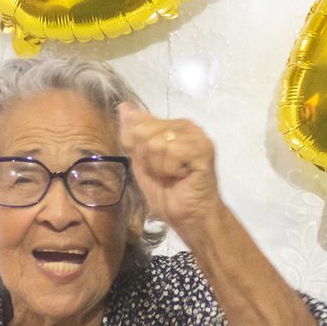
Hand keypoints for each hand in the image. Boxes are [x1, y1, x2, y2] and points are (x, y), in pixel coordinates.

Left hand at [118, 104, 222, 236]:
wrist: (189, 218)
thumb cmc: (168, 194)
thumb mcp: (141, 163)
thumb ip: (132, 136)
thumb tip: (123, 107)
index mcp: (171, 126)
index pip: (138, 121)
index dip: (135, 146)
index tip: (150, 165)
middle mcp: (185, 126)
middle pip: (144, 131)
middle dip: (148, 158)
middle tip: (165, 173)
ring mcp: (196, 136)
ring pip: (156, 142)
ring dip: (160, 166)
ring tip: (174, 175)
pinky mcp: (203, 148)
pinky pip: (172, 151)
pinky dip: (171, 169)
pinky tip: (183, 176)